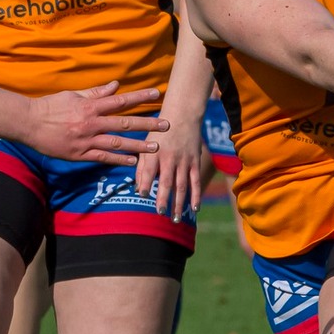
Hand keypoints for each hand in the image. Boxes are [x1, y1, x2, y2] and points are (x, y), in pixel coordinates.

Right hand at [26, 83, 169, 165]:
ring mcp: (86, 140)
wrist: (28, 123)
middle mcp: (91, 123)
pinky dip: (119, 159)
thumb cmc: (50, 106)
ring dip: (138, 146)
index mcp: (90, 106)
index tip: (157, 93)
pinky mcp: (79, 154)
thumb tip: (116, 85)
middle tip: (166, 126)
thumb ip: (95, 92)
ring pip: (117, 144)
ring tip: (155, 147)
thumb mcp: (73, 95)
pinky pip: (103, 158)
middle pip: (124, 124)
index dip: (140, 97)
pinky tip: (133, 162)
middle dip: (147, 124)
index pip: (120, 100)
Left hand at [136, 101, 203, 221]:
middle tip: (160, 213)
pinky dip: (196, 195)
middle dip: (163, 198)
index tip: (142, 195)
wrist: (183, 114)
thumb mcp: (146, 145)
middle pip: (166, 181)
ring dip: (179, 203)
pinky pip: (196, 181)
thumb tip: (137, 188)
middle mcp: (169, 158)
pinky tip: (194, 209)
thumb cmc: (160, 132)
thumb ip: (141, 166)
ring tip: (176, 219)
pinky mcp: (195, 162)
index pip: (148, 170)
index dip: (144, 182)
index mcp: (154, 152)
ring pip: (182, 185)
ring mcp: (184, 161)